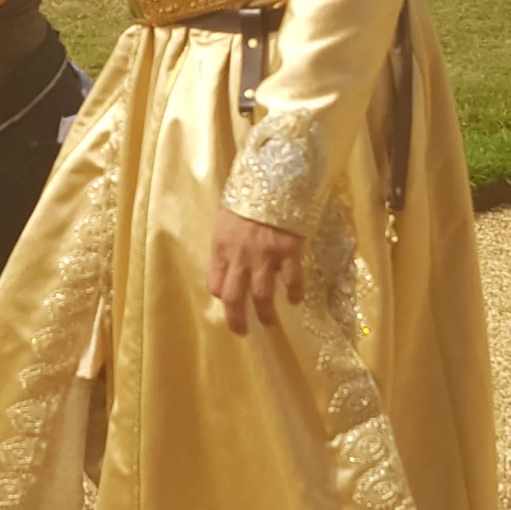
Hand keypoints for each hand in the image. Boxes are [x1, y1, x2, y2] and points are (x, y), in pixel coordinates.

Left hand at [208, 206, 305, 335]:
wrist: (274, 178)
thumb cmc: (248, 195)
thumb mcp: (227, 219)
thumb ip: (228, 243)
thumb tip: (229, 260)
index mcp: (221, 248)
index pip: (215, 284)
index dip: (221, 295)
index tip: (229, 301)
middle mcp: (240, 258)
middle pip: (234, 299)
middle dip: (237, 320)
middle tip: (243, 331)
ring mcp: (265, 257)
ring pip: (262, 296)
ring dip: (265, 314)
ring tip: (270, 322)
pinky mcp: (288, 252)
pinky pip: (291, 281)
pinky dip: (294, 293)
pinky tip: (296, 300)